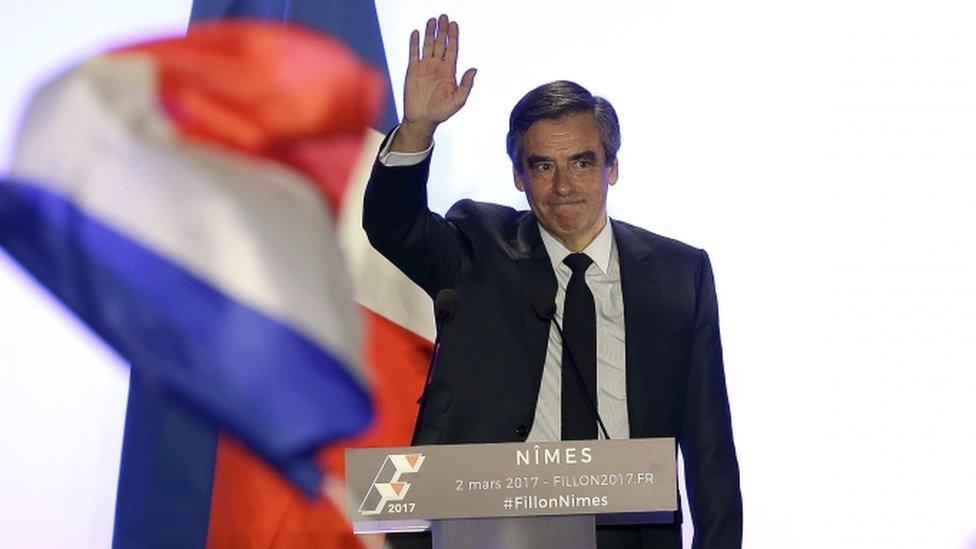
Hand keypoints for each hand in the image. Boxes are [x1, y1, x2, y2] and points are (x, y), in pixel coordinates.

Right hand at [393, 14, 476, 151]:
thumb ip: (466, 85)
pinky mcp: (413, 70)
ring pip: (428, 45)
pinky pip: (414, 53)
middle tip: (444, 17)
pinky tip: (417, 33)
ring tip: (432, 20)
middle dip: (442, 31)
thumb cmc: (441, 112)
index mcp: (449, 72)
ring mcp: (425, 67)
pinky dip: (415, 43)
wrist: (422, 119)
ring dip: (430, 33)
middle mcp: (437, 67)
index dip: (453, 37)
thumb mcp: (458, 100)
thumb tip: (473, 69)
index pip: (452, 49)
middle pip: (441, 44)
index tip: (454, 24)